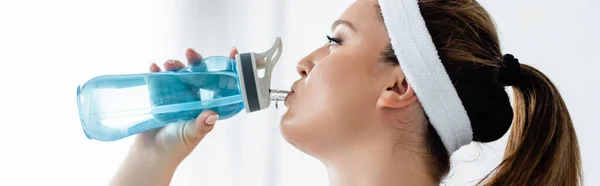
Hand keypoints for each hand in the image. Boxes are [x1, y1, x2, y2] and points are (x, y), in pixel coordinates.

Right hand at [135, 47, 239, 161]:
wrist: (151, 155)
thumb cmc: (176, 147)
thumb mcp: (192, 135)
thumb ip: (202, 125)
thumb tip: (212, 114)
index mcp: (205, 104)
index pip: (219, 83)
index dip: (226, 67)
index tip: (232, 52)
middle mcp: (192, 96)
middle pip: (197, 72)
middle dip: (195, 60)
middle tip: (190, 53)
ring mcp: (175, 94)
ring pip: (178, 73)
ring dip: (174, 65)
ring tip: (168, 64)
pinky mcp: (158, 95)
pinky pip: (158, 79)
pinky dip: (156, 71)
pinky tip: (154, 67)